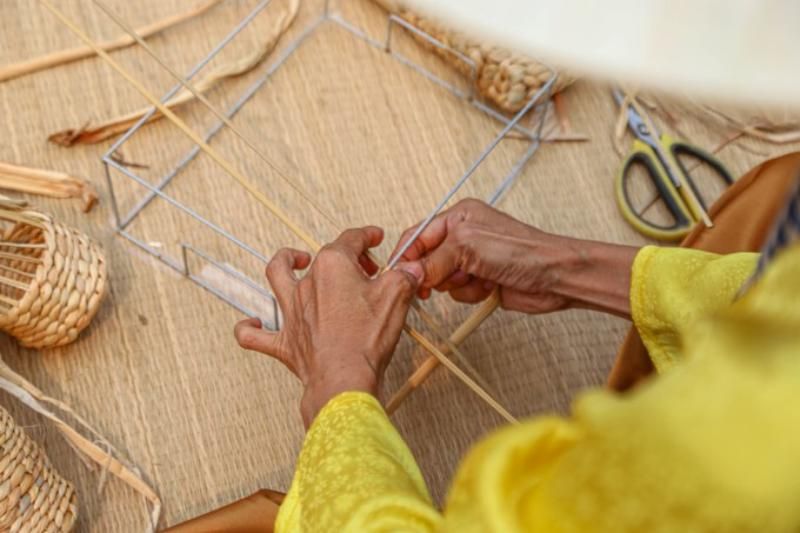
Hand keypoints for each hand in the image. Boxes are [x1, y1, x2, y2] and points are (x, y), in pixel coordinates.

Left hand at [234, 227, 421, 426]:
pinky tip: (252, 322)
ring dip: (284, 263)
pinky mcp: (285, 341)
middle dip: (346, 256)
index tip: (376, 238)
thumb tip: (410, 269)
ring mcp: (292, 312)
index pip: (351, 239)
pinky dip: (250, 328)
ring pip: (277, 276)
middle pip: (323, 256)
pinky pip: (254, 335)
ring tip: (294, 259)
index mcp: (332, 266)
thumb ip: (403, 276)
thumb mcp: (396, 297)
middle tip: (366, 270)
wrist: (344, 379)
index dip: (367, 236)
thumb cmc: (366, 339)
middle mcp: (307, 283)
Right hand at [391, 199, 637, 316]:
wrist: (554, 277)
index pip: (418, 235)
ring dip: (457, 285)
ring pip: (442, 280)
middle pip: (427, 260)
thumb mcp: (469, 247)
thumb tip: (409, 272)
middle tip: (450, 276)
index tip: (398, 275)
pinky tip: (488, 287)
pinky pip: (458, 293)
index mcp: (459, 217)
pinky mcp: (481, 281)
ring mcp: (473, 260)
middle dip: (436, 273)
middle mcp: (464, 236)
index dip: (406, 255)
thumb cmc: (522, 251)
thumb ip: (434, 259)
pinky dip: (470, 294)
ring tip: (479, 277)